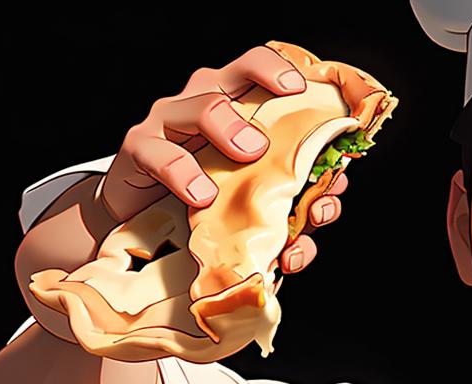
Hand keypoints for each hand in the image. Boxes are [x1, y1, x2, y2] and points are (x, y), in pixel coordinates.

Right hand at [100, 44, 343, 271]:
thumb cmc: (211, 200)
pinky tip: (202, 194)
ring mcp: (168, 123)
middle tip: (275, 133)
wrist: (148, 225)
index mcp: (234, 106)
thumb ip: (291, 190)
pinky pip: (158, 153)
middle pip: (228, 78)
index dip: (276, 70)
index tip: (298, 88)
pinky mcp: (139, 150)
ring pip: (198, 108)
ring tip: (245, 157)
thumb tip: (333, 197)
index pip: (254, 70)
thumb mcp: (253, 191)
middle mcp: (201, 103)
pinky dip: (183, 173)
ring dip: (226, 130)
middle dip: (258, 95)